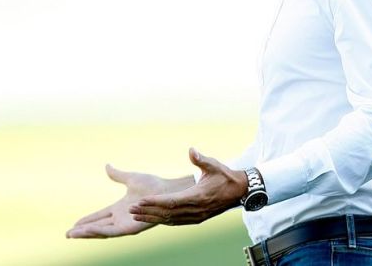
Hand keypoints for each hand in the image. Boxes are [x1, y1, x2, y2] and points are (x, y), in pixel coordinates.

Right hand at [66, 164, 192, 238]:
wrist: (166, 190)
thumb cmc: (153, 185)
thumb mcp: (130, 178)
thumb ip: (118, 175)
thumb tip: (107, 166)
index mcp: (120, 208)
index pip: (99, 216)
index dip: (87, 219)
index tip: (74, 224)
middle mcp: (121, 218)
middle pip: (97, 226)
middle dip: (82, 231)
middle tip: (67, 234)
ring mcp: (125, 224)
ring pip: (101, 232)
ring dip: (86, 233)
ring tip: (72, 234)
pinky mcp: (130, 229)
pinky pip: (110, 232)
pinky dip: (97, 232)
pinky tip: (86, 230)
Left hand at [128, 148, 247, 225]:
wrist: (240, 191)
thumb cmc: (226, 175)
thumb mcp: (214, 165)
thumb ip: (201, 159)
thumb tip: (191, 150)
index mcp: (197, 197)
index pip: (171, 202)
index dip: (155, 203)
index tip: (140, 201)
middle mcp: (196, 210)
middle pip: (167, 214)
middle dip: (148, 212)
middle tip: (131, 210)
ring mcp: (197, 216)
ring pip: (170, 220)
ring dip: (153, 218)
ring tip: (137, 215)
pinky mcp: (197, 218)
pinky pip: (177, 222)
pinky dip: (163, 220)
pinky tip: (153, 218)